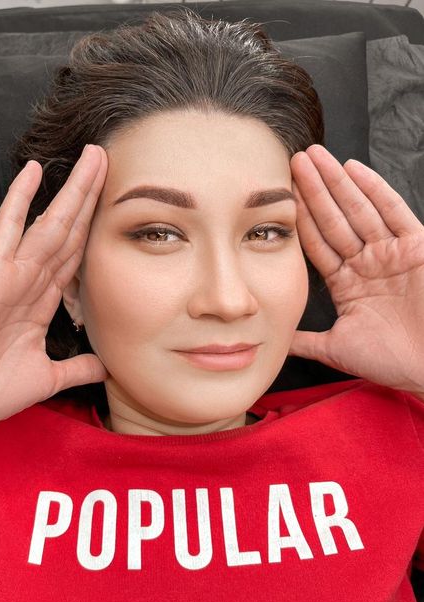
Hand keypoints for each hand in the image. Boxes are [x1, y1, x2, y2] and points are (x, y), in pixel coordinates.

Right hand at [0, 145, 108, 435]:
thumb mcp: (47, 378)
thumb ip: (77, 367)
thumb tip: (106, 366)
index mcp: (41, 302)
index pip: (75, 255)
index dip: (95, 227)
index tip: (117, 202)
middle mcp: (28, 281)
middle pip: (67, 231)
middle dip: (90, 196)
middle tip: (107, 160)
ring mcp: (8, 275)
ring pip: (47, 224)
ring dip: (72, 191)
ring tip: (92, 157)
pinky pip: (6, 231)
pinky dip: (19, 201)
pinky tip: (33, 173)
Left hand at [289, 144, 423, 394]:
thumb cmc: (391, 362)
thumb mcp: (336, 349)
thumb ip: (305, 340)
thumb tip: (274, 341)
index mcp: (347, 283)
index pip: (318, 244)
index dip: (300, 219)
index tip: (278, 197)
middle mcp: (367, 263)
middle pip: (334, 219)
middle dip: (314, 190)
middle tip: (293, 161)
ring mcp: (392, 253)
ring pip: (358, 210)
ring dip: (336, 183)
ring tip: (314, 157)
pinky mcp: (417, 247)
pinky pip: (394, 212)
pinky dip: (374, 190)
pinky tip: (352, 168)